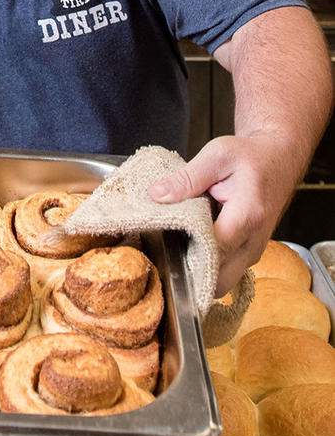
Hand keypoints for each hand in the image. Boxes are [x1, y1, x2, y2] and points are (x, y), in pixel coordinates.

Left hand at [147, 133, 300, 296]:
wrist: (278, 158)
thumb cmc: (251, 157)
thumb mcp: (216, 156)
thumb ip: (187, 179)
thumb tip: (156, 195)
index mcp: (248, 215)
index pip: (216, 251)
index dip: (188, 256)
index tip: (164, 249)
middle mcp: (254, 240)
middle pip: (220, 280)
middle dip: (191, 275)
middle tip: (166, 254)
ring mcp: (253, 250)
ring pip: (223, 280)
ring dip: (199, 272)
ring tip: (176, 247)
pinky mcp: (248, 252)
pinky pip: (226, 270)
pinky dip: (207, 265)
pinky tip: (191, 244)